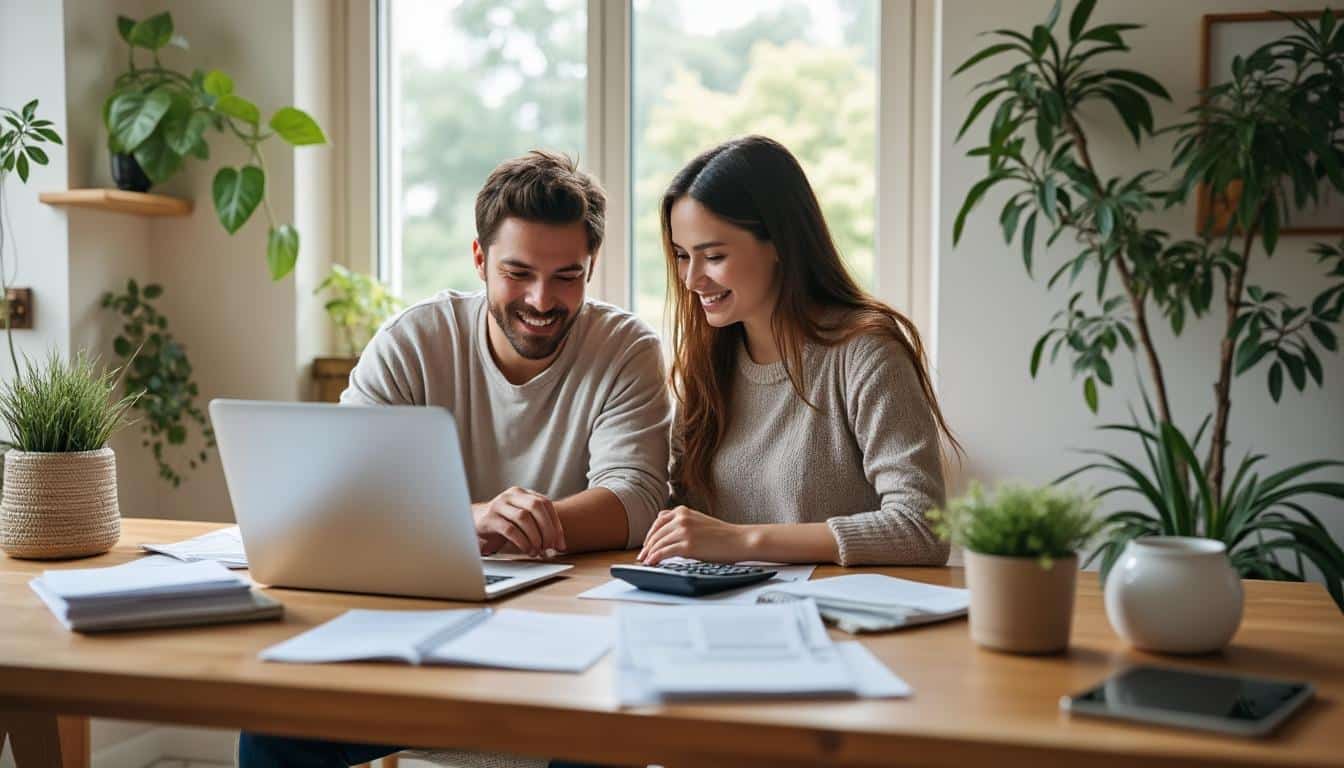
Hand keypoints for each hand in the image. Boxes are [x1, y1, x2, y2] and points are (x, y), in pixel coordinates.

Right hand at [472, 486, 565, 557]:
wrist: (473, 524)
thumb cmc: (503, 523)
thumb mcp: (521, 520)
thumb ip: (540, 526)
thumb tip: (560, 545)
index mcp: (522, 493)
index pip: (546, 503)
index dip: (556, 524)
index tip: (560, 544)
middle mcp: (511, 495)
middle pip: (536, 506)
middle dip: (547, 529)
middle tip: (550, 547)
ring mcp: (499, 505)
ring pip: (523, 517)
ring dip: (535, 537)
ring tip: (538, 551)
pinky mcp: (489, 519)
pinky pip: (509, 529)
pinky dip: (522, 542)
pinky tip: (527, 550)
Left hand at [637, 505, 751, 564]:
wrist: (738, 540)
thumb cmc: (722, 534)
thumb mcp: (699, 520)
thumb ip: (682, 521)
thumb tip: (664, 528)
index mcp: (683, 511)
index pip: (658, 522)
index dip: (650, 534)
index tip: (647, 544)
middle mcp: (681, 518)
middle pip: (656, 533)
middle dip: (647, 546)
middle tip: (642, 556)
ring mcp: (683, 531)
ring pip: (658, 543)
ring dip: (649, 553)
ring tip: (646, 562)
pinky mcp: (687, 545)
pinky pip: (664, 552)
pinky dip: (655, 558)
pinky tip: (652, 563)